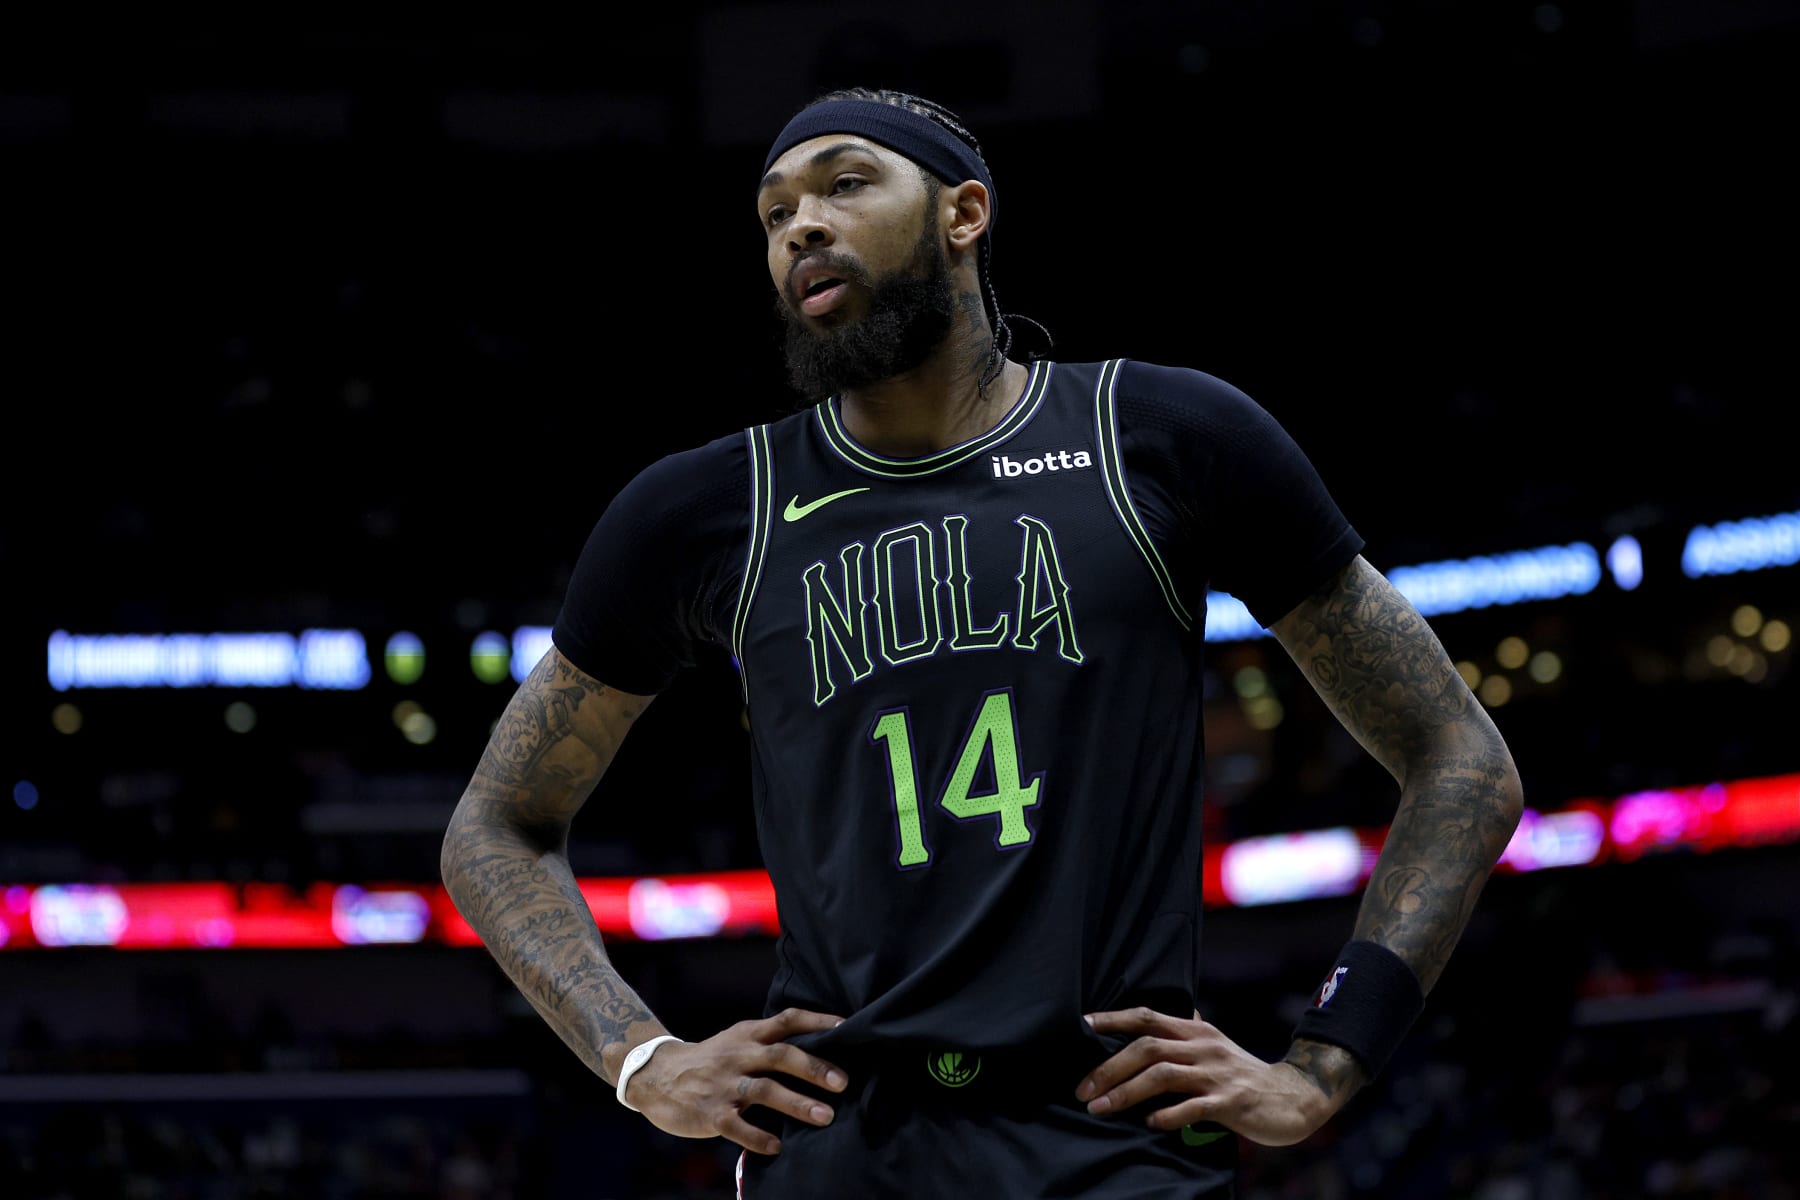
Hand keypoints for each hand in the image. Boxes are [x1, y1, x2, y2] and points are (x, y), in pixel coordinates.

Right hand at [622, 1008, 849, 1154]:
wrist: (656, 1074)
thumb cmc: (710, 1059)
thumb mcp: (738, 1040)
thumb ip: (770, 1043)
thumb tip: (820, 1049)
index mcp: (749, 1035)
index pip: (787, 1020)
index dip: (818, 1021)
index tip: (848, 1027)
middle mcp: (739, 1055)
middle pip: (781, 1055)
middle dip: (814, 1068)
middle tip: (844, 1082)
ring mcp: (724, 1084)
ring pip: (763, 1091)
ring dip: (797, 1103)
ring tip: (826, 1116)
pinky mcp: (710, 1113)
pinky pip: (737, 1126)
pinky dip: (758, 1137)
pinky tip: (777, 1146)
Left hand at [1075, 1008, 1345, 1146]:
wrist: (1293, 1097)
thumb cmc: (1243, 1073)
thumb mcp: (1212, 1045)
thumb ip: (1183, 1034)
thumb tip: (1150, 1020)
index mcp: (1196, 1030)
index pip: (1147, 1016)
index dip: (1113, 1019)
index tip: (1081, 1025)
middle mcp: (1204, 1047)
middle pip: (1148, 1047)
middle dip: (1109, 1066)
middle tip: (1082, 1089)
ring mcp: (1218, 1074)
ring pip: (1164, 1075)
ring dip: (1127, 1091)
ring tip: (1100, 1108)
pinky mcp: (1232, 1103)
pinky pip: (1195, 1107)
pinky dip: (1169, 1114)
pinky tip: (1150, 1122)